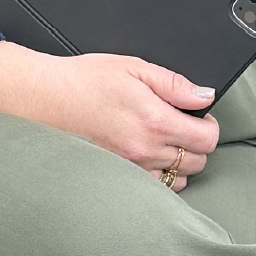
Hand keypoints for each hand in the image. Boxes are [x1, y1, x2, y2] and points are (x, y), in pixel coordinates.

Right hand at [0, 43, 218, 189]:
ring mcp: (132, 169)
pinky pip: (156, 189)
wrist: (45, 98)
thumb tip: (205, 96)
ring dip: (180, 162)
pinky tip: (149, 156)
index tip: (201, 116)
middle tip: (182, 123)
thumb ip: (173, 83)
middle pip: (197, 161)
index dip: (210, 125)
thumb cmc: (85, 79)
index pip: (206, 138)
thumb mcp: (132, 66)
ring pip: (180, 179)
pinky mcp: (119, 178)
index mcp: (154, 119)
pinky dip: (161, 176)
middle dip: (197, 142)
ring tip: (163, 139)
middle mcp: (146, 150)